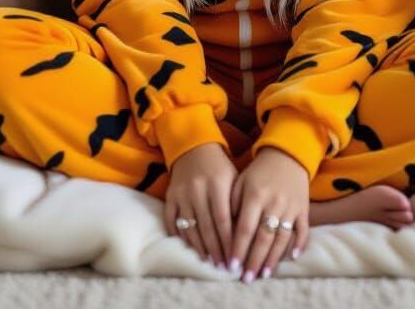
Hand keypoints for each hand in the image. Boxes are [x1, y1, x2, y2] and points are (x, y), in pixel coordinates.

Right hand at [163, 141, 237, 267]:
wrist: (194, 146)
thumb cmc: (220, 167)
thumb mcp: (234, 178)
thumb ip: (237, 203)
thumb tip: (244, 236)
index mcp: (218, 183)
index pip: (224, 220)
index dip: (228, 242)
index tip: (234, 259)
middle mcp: (198, 188)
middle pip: (207, 227)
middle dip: (216, 250)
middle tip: (222, 267)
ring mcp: (182, 193)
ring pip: (190, 227)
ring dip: (200, 248)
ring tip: (209, 262)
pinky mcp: (170, 195)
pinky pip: (172, 221)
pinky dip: (180, 237)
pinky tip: (190, 248)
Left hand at [228, 147, 308, 280]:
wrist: (287, 154)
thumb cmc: (259, 171)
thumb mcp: (241, 181)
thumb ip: (233, 204)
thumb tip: (226, 231)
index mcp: (256, 195)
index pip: (245, 228)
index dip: (238, 248)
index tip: (231, 266)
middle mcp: (274, 202)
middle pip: (264, 237)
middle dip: (254, 260)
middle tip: (246, 278)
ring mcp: (291, 206)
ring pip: (282, 237)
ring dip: (273, 258)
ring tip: (264, 274)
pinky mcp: (304, 208)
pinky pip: (303, 229)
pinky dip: (299, 244)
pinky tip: (292, 257)